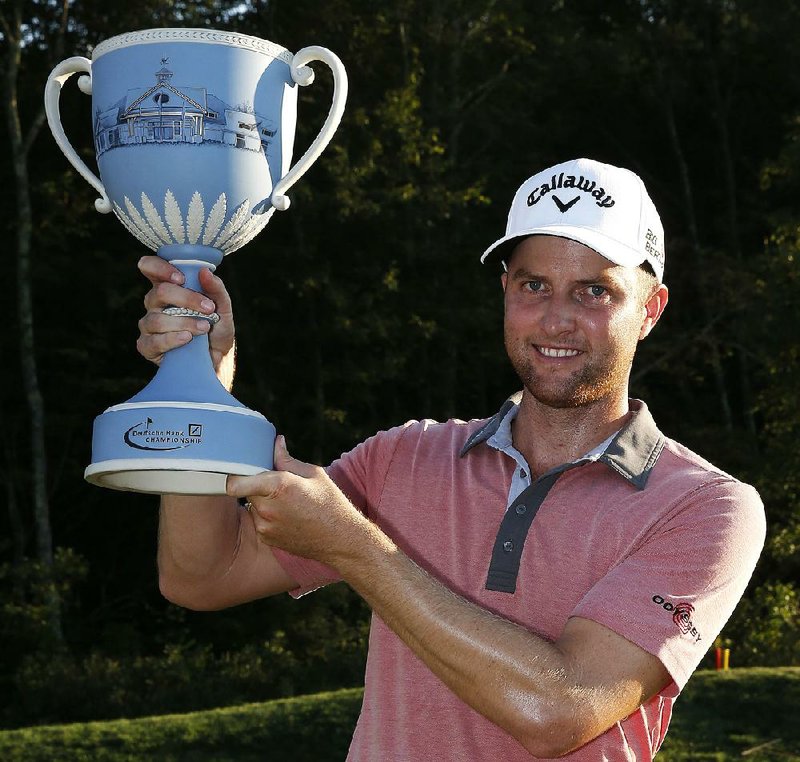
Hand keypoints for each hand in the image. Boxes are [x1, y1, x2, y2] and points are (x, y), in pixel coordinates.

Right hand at [136, 255, 234, 372]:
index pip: (150, 268)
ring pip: (156, 318)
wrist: (218, 360)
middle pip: (159, 292)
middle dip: (186, 298)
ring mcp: (149, 325)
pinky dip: (172, 339)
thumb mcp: (223, 308)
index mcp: (169, 288)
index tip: (181, 278)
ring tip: (204, 328)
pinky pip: (153, 341)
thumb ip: (216, 289)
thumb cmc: (217, 330)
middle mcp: (155, 304)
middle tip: (208, 308)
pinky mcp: (147, 346)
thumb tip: (205, 271)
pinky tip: (187, 339)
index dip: (160, 268)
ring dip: (185, 322)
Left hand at [226, 436, 364, 565]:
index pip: (235, 482)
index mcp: (278, 486)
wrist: (340, 539)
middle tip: (275, 483)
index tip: (245, 470)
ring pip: (252, 505)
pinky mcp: (266, 538)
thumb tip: (276, 442)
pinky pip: (259, 520)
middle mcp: (267, 508)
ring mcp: (265, 526)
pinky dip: (268, 516)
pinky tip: (288, 516)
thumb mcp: (313, 474)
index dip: (236, 474)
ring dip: (262, 501)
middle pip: (245, 490)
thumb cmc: (330, 502)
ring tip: (286, 503)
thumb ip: (287, 459)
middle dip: (255, 484)